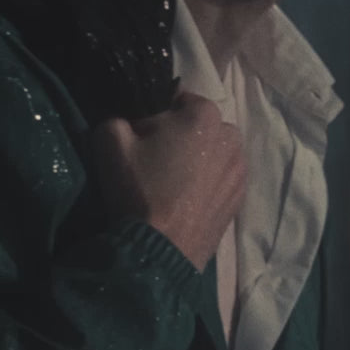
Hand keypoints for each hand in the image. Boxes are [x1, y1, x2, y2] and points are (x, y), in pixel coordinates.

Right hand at [91, 90, 245, 270]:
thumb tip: (131, 124)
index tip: (141, 139)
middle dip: (181, 137)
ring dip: (197, 160)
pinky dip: (207, 185)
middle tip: (156, 163)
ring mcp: (240, 170)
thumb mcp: (109, 140)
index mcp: (204, 113)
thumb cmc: (139, 189)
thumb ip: (119, 117)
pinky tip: (186, 201)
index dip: (154, 117)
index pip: (176, 100)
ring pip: (213, 153)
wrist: (160, 249)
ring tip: (173, 185)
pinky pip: (220, 180)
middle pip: (199, 127)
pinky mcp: (240, 198)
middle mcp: (231, 136)